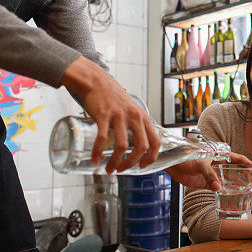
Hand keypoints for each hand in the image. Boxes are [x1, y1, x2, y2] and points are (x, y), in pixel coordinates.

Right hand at [61, 56, 159, 172]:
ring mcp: (119, 116)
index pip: (156, 141)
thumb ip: (136, 125)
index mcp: (143, 118)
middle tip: (121, 170)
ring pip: (122, 146)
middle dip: (131, 163)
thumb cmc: (113, 98)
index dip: (151, 157)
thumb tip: (136, 144)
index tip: (143, 166)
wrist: (97, 82)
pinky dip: (98, 151)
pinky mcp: (104, 115)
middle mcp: (134, 117)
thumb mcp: (132, 110)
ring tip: (108, 168)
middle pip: (141, 147)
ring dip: (115, 161)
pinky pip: (103, 138)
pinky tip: (95, 158)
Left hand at [165, 153, 251, 190]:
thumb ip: (210, 176)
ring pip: (228, 180)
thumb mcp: (200, 165)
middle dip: (246, 176)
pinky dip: (224, 192)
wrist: (174, 165)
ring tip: (247, 191)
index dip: (247, 163)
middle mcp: (218, 165)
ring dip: (237, 185)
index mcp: (219, 156)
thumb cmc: (187, 159)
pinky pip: (218, 188)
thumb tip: (218, 188)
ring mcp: (213, 174)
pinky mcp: (206, 182)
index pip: (237, 159)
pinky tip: (230, 197)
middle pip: (235, 170)